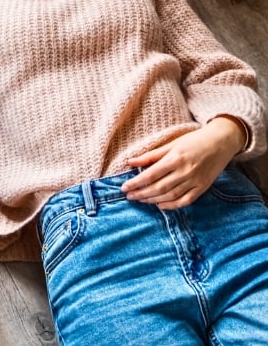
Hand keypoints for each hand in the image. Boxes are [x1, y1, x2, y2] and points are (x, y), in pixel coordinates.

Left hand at [122, 117, 245, 209]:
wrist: (221, 142)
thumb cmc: (194, 140)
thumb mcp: (171, 144)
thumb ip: (151, 156)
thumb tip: (130, 162)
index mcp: (175, 159)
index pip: (151, 175)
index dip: (136, 183)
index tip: (124, 188)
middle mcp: (185, 172)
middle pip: (159, 188)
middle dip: (141, 193)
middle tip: (129, 196)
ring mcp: (195, 181)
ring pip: (170, 196)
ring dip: (153, 200)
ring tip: (141, 200)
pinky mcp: (203, 188)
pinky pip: (186, 201)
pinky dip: (172, 205)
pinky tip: (160, 205)